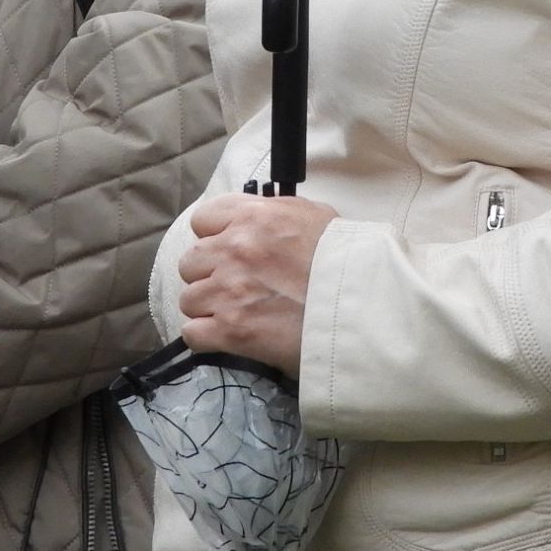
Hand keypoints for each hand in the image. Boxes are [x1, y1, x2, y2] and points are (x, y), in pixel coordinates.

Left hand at [176, 194, 339, 375]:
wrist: (361, 308)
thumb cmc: (345, 261)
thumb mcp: (314, 216)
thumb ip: (275, 213)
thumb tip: (255, 219)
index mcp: (253, 217)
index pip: (203, 220)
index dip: (214, 236)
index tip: (229, 250)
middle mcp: (234, 249)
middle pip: (191, 262)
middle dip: (209, 274)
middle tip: (235, 286)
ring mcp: (228, 291)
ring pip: (189, 299)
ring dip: (208, 307)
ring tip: (236, 314)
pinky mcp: (230, 330)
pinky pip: (193, 333)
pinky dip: (206, 337)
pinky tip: (226, 336)